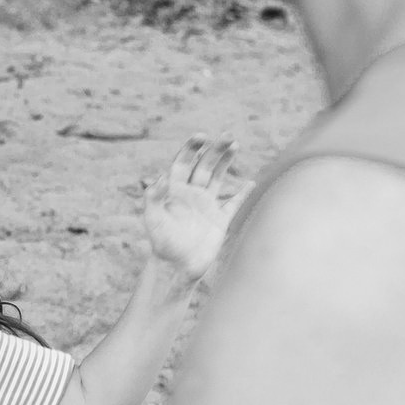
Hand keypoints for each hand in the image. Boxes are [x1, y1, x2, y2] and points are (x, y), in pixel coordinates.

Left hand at [142, 135, 236, 280]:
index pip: (183, 162)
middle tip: (229, 136)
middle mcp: (191, 194)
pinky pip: (233, 203)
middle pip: (204, 165)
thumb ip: (154, 197)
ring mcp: (206, 206)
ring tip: (234, 144)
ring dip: (225, 161)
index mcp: (174, 191)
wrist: (176, 268)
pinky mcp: (219, 221)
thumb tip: (160, 178)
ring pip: (218, 177)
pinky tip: (250, 183)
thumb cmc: (162, 244)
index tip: (202, 136)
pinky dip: (242, 194)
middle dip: (215, 150)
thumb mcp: (153, 219)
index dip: (192, 148)